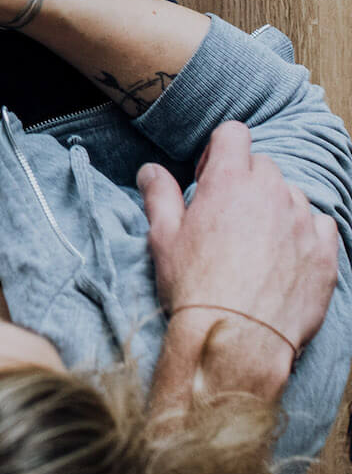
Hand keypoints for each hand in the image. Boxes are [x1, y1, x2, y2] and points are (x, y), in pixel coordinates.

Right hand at [142, 123, 340, 401]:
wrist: (235, 340)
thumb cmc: (194, 287)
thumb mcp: (163, 238)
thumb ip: (159, 195)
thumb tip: (150, 170)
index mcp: (229, 181)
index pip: (234, 133)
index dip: (219, 152)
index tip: (209, 180)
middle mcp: (271, 193)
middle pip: (263, 166)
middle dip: (246, 183)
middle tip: (229, 217)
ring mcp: (302, 222)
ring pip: (291, 195)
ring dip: (276, 208)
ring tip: (257, 244)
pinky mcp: (324, 254)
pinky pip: (320, 225)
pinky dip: (306, 234)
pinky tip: (287, 258)